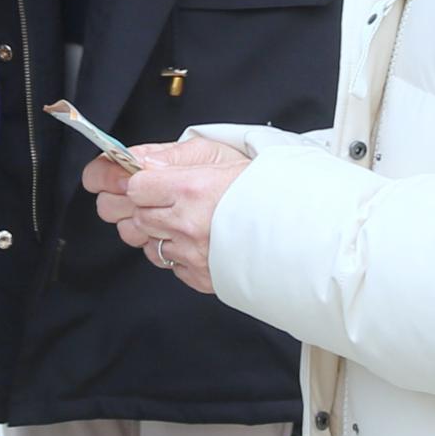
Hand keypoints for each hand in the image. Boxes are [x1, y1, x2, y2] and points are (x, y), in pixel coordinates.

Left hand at [90, 133, 251, 294]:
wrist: (299, 230)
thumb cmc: (265, 191)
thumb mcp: (220, 158)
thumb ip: (175, 160)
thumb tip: (142, 163)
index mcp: (192, 189)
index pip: (136, 187)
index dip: (141, 185)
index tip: (150, 184)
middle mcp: (189, 223)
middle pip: (137, 217)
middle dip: (146, 210)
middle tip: (167, 203)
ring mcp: (193, 254)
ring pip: (150, 245)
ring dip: (161, 235)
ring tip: (187, 224)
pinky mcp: (201, 277)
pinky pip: (171, 267)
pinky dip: (178, 256)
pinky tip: (199, 243)